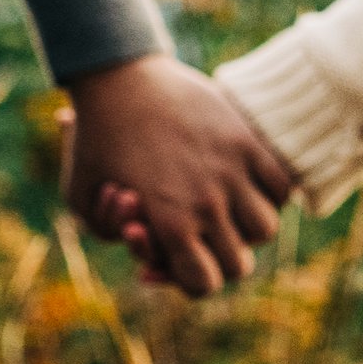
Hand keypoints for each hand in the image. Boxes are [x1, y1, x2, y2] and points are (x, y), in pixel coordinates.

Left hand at [59, 55, 293, 296]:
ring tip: (226, 210)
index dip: (188, 282)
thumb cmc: (93, 140)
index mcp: (170, 224)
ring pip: (265, 227)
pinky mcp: (246, 141)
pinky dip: (270, 192)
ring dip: (247, 228)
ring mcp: (232, 171)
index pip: (204, 284)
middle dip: (216, 260)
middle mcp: (208, 204)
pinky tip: (246, 184)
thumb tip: (138, 237)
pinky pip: (281, 184)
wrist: (120, 78)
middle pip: (238, 264)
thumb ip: (109, 233)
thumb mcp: (81, 199)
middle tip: (198, 238)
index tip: (171, 260)